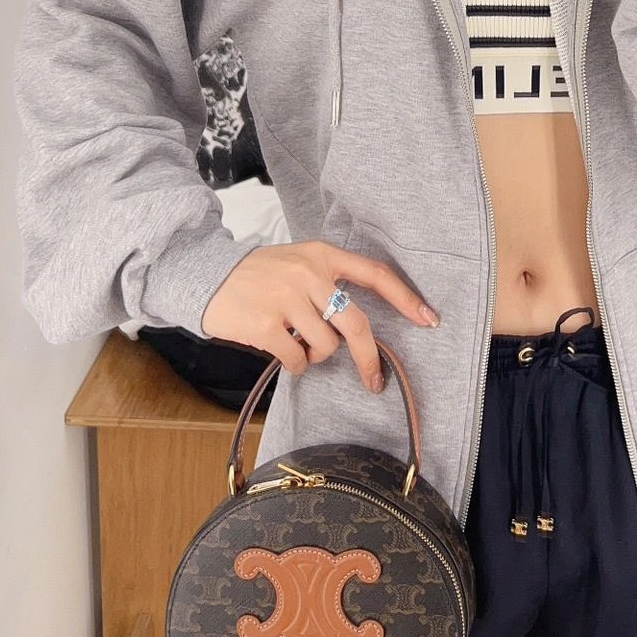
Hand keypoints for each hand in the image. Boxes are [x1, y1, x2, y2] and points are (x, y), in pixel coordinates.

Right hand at [201, 240, 440, 390]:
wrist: (206, 276)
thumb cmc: (258, 275)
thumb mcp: (297, 263)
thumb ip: (327, 283)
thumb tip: (358, 329)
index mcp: (321, 255)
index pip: (374, 273)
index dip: (405, 297)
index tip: (430, 318)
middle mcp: (309, 273)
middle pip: (356, 325)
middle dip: (369, 359)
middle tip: (375, 381)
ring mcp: (287, 298)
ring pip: (326, 347)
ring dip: (315, 355)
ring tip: (295, 341)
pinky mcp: (267, 325)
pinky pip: (297, 361)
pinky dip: (294, 365)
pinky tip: (280, 350)